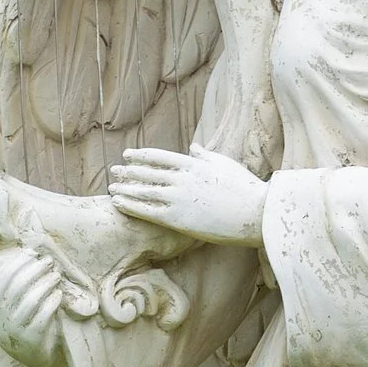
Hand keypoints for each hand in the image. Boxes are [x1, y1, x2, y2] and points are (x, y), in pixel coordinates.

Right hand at [0, 249, 70, 366]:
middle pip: (18, 287)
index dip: (17, 262)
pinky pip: (43, 316)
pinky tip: (58, 293)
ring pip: (31, 300)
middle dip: (35, 270)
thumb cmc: (18, 319)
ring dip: (46, 283)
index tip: (32, 253)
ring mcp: (15, 329)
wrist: (32, 356)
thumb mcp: (3, 302)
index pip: (1, 278)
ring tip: (56, 275)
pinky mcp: (32, 339)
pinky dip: (52, 301)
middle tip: (48, 261)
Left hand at [107, 146, 267, 245]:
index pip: (159, 156)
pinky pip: (148, 211)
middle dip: (128, 171)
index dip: (140, 155)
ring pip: (144, 191)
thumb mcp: (224, 164)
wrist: (256, 213)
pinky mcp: (178, 219)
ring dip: (125, 188)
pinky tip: (117, 203)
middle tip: (114, 171)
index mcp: (193, 164)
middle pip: (147, 173)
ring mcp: (178, 198)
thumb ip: (205, 155)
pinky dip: (130, 206)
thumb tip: (193, 147)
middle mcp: (182, 178)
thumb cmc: (244, 189)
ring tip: (111, 188)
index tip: (128, 155)